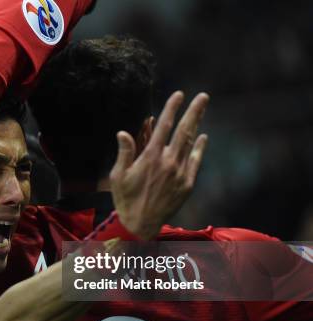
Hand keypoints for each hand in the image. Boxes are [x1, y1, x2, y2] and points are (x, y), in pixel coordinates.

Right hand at [110, 91, 208, 239]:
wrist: (141, 225)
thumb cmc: (125, 199)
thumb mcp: (118, 176)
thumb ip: (125, 152)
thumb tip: (124, 132)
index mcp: (150, 157)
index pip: (164, 126)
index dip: (172, 108)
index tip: (178, 95)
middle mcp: (168, 162)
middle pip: (184, 130)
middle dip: (194, 111)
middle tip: (203, 96)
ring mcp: (180, 173)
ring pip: (190, 143)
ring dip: (197, 125)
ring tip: (202, 111)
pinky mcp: (187, 184)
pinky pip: (195, 161)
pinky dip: (199, 148)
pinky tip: (203, 137)